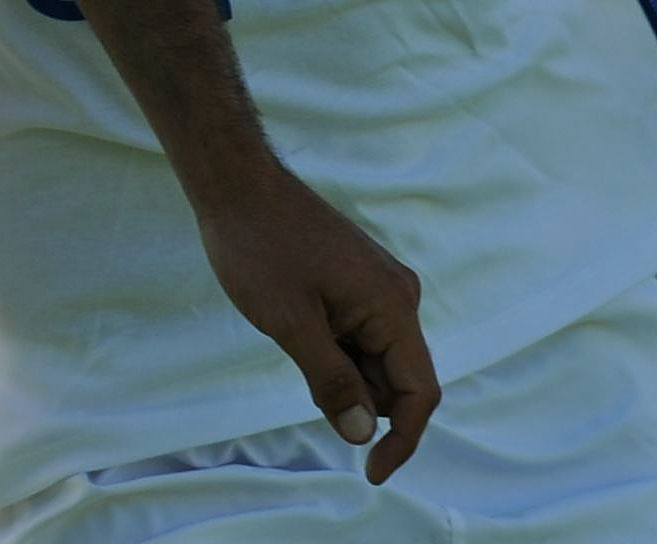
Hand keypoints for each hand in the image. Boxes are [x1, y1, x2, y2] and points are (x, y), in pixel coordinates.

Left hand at [192, 163, 439, 483]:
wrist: (235, 183)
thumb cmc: (258, 246)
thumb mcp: (290, 322)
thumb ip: (331, 381)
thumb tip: (362, 434)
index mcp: (394, 305)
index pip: (420, 392)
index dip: (402, 440)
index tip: (369, 473)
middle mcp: (398, 296)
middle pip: (398, 378)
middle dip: (361, 401)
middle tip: (304, 377)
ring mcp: (377, 287)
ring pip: (374, 359)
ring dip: (343, 375)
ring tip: (293, 337)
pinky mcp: (357, 282)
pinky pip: (359, 335)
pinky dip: (335, 353)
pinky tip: (296, 330)